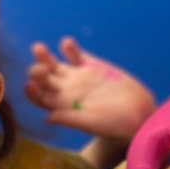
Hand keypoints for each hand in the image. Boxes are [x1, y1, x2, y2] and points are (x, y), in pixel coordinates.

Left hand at [22, 38, 154, 140]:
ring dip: (45, 56)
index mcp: (62, 106)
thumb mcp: (93, 123)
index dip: (33, 92)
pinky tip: (67, 44)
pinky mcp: (92, 66)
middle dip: (37, 71)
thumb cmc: (115, 124)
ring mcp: (78, 76)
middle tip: (39, 67)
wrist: (138, 113)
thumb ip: (71, 119)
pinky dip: (69, 48)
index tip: (31, 84)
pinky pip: (75, 55)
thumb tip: (48, 119)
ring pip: (54, 64)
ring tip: (38, 48)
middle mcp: (66, 91)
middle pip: (43, 79)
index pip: (41, 98)